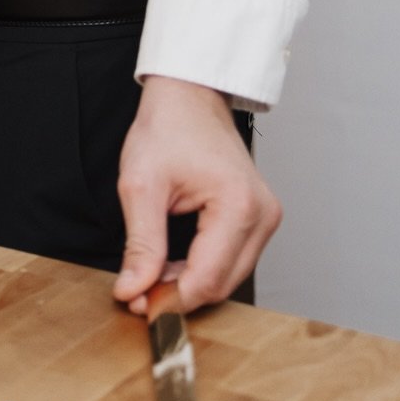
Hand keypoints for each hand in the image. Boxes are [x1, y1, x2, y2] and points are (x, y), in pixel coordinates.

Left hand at [113, 76, 281, 314]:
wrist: (188, 96)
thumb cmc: (167, 127)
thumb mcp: (141, 184)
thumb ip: (140, 244)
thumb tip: (133, 290)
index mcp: (239, 205)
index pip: (207, 279)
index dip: (169, 299)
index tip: (135, 304)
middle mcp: (263, 215)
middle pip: (221, 284)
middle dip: (177, 294)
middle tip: (135, 291)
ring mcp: (266, 217)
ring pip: (228, 277)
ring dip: (189, 283)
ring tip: (150, 273)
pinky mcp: (260, 218)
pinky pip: (232, 260)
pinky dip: (202, 268)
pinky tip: (172, 262)